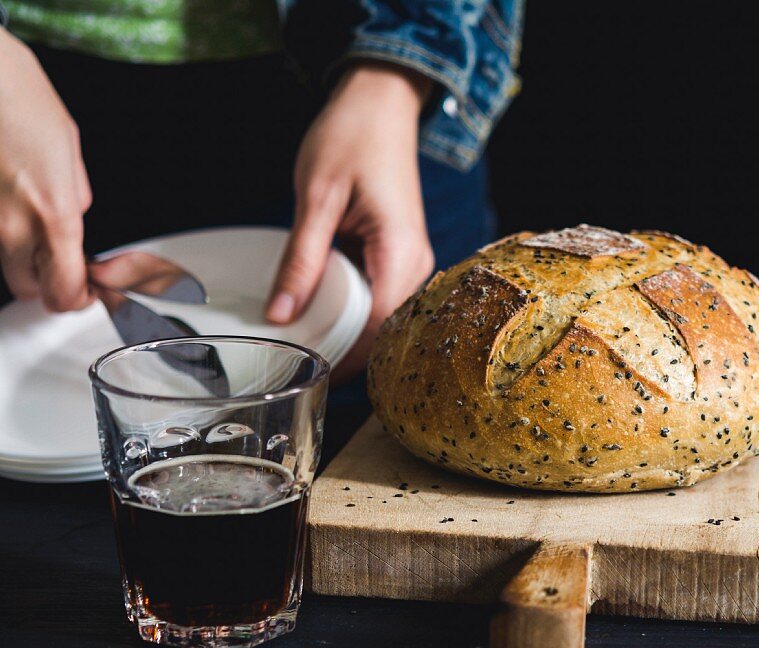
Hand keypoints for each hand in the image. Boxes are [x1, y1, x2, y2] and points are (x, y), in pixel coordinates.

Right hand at [0, 27, 92, 310]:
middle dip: (49, 285)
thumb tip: (74, 219)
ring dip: (23, 262)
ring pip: (6, 267)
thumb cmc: (20, 100)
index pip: (67, 289)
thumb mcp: (69, 152)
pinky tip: (11, 205)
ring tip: (36, 236)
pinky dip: (2, 234)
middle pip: (32, 289)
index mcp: (56, 215)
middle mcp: (13, 226)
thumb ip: (74, 196)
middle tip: (61, 268)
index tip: (88, 290)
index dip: (80, 298)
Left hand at [267, 62, 434, 380]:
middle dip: (342, 352)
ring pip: (381, 320)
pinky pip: (377, 299)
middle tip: (293, 364)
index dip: (345, 357)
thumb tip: (282, 314)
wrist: (380, 104)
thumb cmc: (353, 137)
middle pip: (384, 332)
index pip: (378, 328)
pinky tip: (318, 311)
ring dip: (345, 332)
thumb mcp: (317, 197)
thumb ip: (301, 260)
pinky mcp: (398, 259)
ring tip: (301, 341)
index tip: (304, 371)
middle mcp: (416, 265)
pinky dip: (349, 310)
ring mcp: (411, 264)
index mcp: (400, 252)